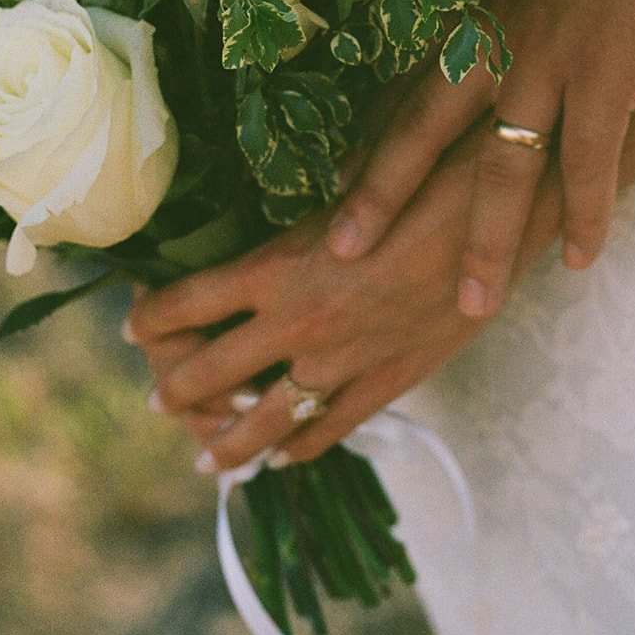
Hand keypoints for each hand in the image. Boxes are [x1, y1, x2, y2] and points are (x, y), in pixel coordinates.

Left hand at [128, 128, 562, 470]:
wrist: (501, 219)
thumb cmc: (421, 177)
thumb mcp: (343, 181)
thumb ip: (298, 209)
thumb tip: (275, 209)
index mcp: (277, 266)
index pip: (186, 302)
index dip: (149, 315)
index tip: (132, 319)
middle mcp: (298, 322)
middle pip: (209, 372)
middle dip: (173, 386)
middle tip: (153, 396)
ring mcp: (342, 362)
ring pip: (265, 421)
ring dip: (226, 440)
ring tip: (205, 457)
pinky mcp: (388, 383)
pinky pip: (331, 429)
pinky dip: (301, 448)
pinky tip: (286, 457)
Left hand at [326, 0, 634, 317]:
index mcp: (467, 6)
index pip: (406, 88)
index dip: (371, 140)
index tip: (336, 183)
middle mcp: (489, 40)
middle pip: (421, 133)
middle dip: (378, 198)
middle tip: (339, 255)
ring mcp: (544, 60)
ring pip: (498, 169)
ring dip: (484, 242)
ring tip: (469, 305)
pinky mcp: (606, 71)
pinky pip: (588, 160)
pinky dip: (585, 213)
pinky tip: (579, 259)